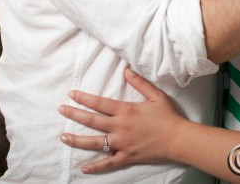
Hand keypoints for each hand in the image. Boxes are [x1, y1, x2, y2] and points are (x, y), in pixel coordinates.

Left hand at [59, 68, 184, 173]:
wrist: (178, 139)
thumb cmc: (168, 116)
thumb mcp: (155, 95)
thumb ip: (139, 83)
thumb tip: (126, 71)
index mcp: (125, 111)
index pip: (99, 103)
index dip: (84, 98)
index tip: (71, 94)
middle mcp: (120, 127)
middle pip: (92, 121)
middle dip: (74, 115)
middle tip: (61, 110)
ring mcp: (121, 143)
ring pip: (94, 142)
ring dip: (77, 140)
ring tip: (63, 137)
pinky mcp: (126, 156)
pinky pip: (108, 163)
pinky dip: (95, 167)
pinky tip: (83, 168)